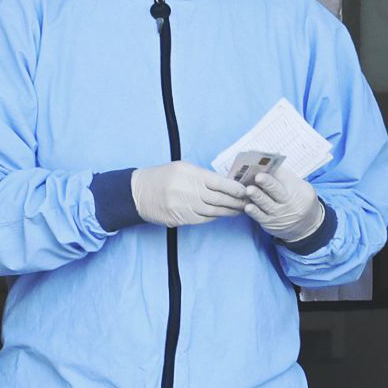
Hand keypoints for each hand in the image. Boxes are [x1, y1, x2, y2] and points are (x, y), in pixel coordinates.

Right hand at [130, 161, 245, 227]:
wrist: (138, 192)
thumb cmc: (162, 177)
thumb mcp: (182, 168)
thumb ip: (202, 176)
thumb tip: (225, 184)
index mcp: (191, 174)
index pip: (220, 182)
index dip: (235, 188)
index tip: (246, 190)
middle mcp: (189, 191)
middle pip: (220, 199)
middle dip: (237, 202)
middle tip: (249, 203)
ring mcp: (185, 207)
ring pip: (214, 212)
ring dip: (229, 212)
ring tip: (239, 211)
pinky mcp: (181, 219)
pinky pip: (203, 219)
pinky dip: (215, 218)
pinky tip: (222, 215)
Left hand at [230, 152, 326, 244]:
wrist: (307, 225)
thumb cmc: (299, 200)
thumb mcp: (300, 188)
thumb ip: (285, 178)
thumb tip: (267, 165)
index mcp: (297, 191)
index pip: (286, 178)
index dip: (276, 172)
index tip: (267, 164)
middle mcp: (289, 204)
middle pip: (277, 191)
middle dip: (268, 183)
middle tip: (258, 177)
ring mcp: (278, 215)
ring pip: (266, 204)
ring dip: (257, 196)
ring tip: (249, 190)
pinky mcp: (269, 223)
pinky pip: (260, 217)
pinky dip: (254, 212)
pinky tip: (247, 206)